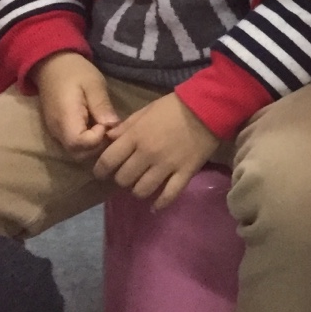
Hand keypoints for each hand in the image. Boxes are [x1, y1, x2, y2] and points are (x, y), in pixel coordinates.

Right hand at [33, 52, 119, 159]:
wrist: (52, 66)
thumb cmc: (75, 71)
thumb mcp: (93, 83)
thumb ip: (101, 105)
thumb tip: (113, 126)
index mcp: (65, 118)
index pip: (78, 144)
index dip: (96, 139)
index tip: (107, 124)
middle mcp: (58, 131)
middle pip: (78, 154)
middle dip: (98, 147)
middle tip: (111, 129)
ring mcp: (56, 133)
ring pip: (76, 152)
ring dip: (94, 146)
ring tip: (106, 127)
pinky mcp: (59, 131)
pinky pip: (73, 145)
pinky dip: (88, 142)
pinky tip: (99, 127)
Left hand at [94, 92, 219, 209]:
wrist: (210, 106)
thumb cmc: (175, 106)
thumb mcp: (146, 110)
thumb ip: (126, 126)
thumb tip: (108, 139)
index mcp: (136, 136)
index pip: (108, 161)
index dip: (100, 170)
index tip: (102, 172)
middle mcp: (148, 154)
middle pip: (123, 179)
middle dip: (122, 179)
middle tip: (128, 174)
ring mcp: (167, 165)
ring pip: (142, 190)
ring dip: (138, 190)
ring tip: (143, 184)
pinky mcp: (185, 172)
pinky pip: (169, 195)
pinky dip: (160, 204)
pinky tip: (155, 206)